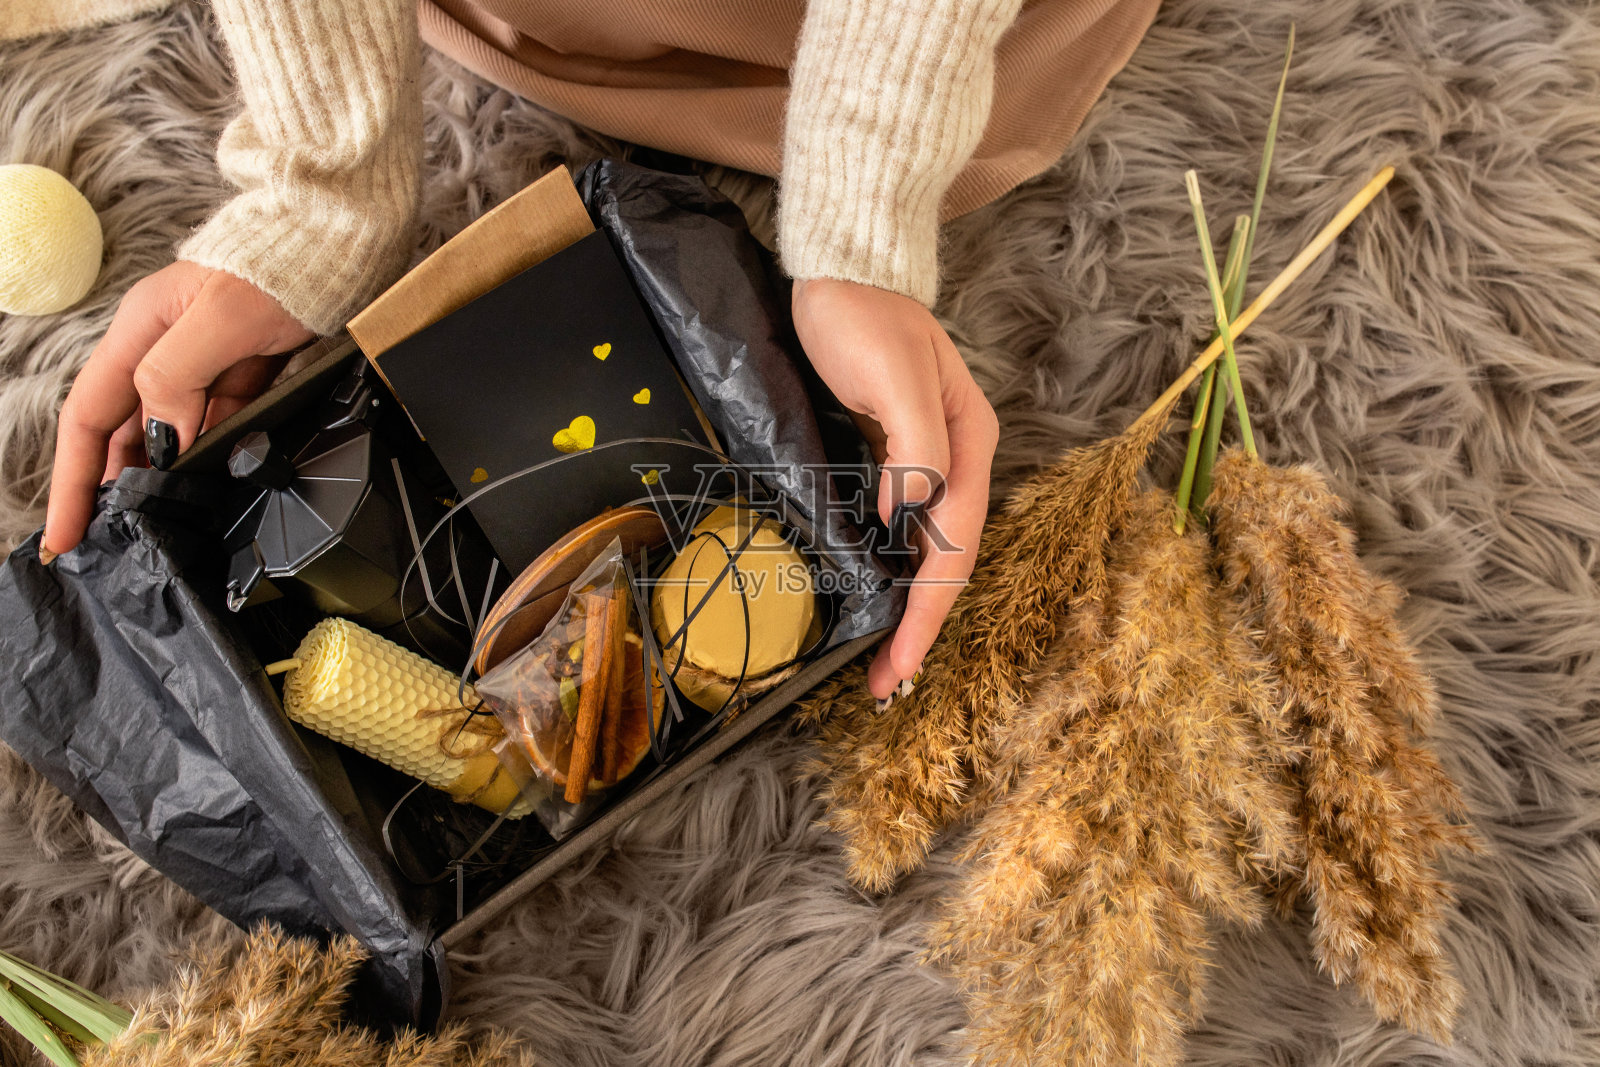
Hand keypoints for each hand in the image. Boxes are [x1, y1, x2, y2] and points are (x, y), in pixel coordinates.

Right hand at [43, 261, 313, 558]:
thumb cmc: (278, 266)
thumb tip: (160, 440)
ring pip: (168, 434)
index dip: (73, 479)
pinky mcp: (243, 374)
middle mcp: (163, 348)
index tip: (65, 533)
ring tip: (149, 527)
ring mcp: (205, 364)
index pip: (87, 417)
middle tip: (102, 546)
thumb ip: (178, 376)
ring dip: (156, 479)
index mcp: (139, 331)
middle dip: (107, 489)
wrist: (335, 242)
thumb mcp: (220, 318)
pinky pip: (216, 426)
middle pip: (121, 432)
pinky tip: (207, 489)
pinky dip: (207, 459)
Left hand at [792, 278, 998, 700]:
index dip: (929, 612)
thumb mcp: (891, 375)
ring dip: (909, 608)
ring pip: (927, 551)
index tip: (903, 664)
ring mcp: (928, 459)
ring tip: (884, 660)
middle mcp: (958, 459)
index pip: (955, 547)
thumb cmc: (863, 314)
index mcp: (970, 444)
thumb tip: (910, 512)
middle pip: (948, 560)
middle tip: (886, 685)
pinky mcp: (894, 456)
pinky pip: (903, 530)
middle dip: (921, 626)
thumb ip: (912, 445)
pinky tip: (877, 596)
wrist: (841, 267)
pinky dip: (893, 572)